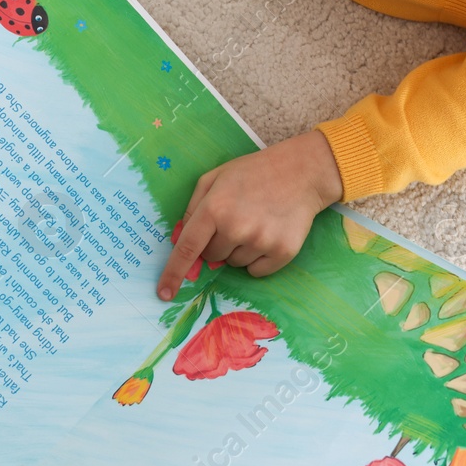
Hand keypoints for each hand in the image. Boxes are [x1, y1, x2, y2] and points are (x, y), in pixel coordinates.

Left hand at [156, 130, 342, 299]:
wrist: (301, 171)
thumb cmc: (253, 173)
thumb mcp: (214, 178)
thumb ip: (192, 208)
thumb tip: (178, 241)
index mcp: (214, 208)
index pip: (187, 249)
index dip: (173, 273)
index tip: (164, 293)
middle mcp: (236, 227)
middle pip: (212, 257)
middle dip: (218, 243)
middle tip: (237, 218)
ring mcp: (261, 241)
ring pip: (234, 264)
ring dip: (239, 249)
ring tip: (256, 221)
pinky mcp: (283, 251)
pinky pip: (257, 271)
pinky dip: (258, 259)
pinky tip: (268, 233)